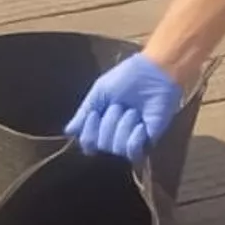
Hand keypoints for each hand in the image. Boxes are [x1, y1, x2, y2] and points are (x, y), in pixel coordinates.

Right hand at [63, 53, 183, 162]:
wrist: (155, 72)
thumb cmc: (128, 77)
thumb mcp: (99, 92)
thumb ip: (84, 112)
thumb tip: (69, 131)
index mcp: (102, 123)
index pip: (88, 143)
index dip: (89, 133)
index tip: (95, 114)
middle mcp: (116, 134)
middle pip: (102, 145)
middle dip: (108, 124)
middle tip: (119, 106)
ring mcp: (133, 138)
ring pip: (117, 149)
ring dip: (122, 127)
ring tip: (133, 111)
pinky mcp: (149, 139)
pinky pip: (134, 152)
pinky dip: (133, 140)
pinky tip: (139, 124)